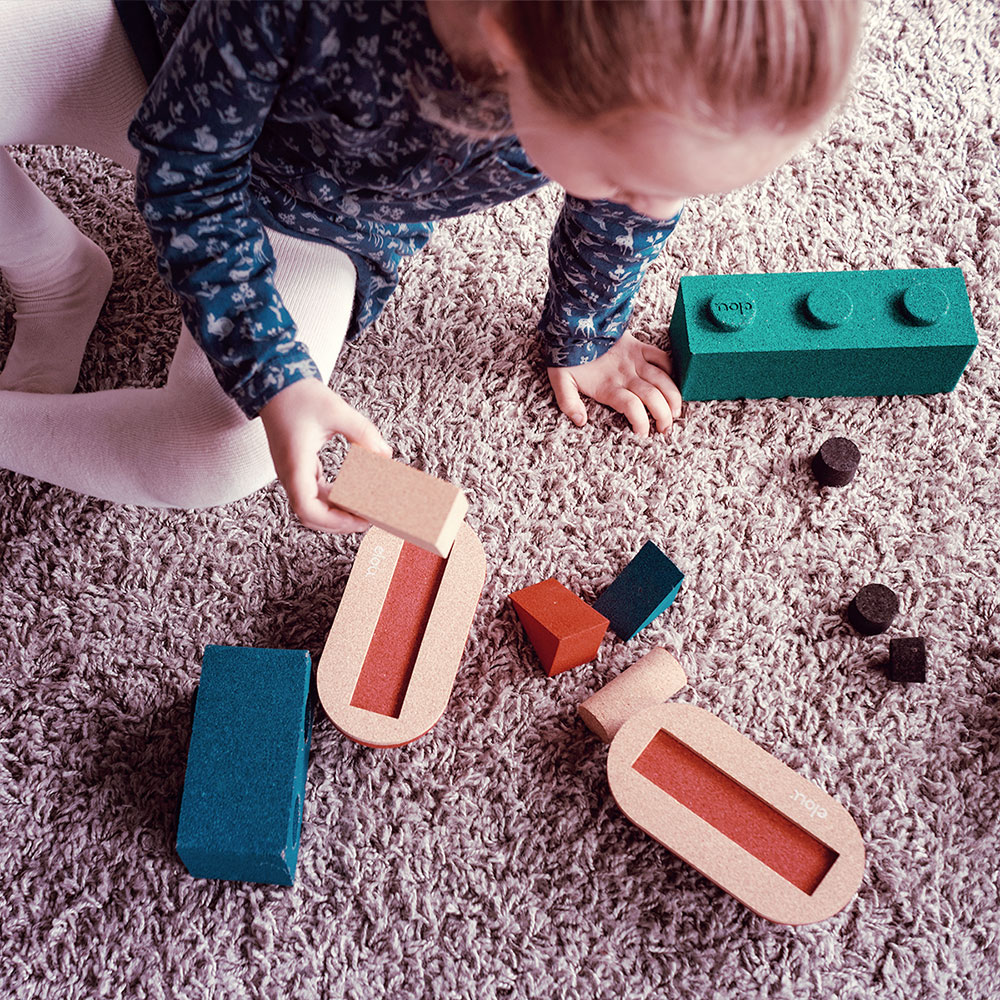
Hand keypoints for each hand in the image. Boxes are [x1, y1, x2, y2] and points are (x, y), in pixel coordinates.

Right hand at [259, 378, 390, 531]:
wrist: (274, 382)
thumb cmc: (299, 395)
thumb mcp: (336, 410)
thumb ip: (363, 433)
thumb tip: (385, 455)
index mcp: (295, 465)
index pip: (308, 510)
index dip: (335, 521)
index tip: (360, 519)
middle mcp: (290, 474)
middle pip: (311, 515)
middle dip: (340, 522)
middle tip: (370, 518)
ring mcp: (293, 472)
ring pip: (313, 506)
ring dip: (338, 511)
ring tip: (366, 509)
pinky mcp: (298, 466)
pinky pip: (315, 492)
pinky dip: (334, 497)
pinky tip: (354, 493)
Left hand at [546, 332, 681, 435]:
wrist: (574, 323)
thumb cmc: (566, 355)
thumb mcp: (560, 381)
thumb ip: (569, 403)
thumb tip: (581, 421)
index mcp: (608, 386)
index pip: (632, 407)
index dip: (641, 423)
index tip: (643, 434)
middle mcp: (625, 374)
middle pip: (653, 397)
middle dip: (664, 416)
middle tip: (666, 429)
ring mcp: (634, 360)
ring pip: (662, 379)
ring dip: (673, 397)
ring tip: (676, 412)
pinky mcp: (638, 346)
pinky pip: (661, 356)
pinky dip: (671, 369)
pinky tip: (673, 382)